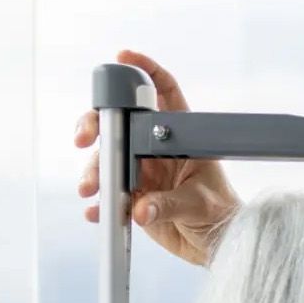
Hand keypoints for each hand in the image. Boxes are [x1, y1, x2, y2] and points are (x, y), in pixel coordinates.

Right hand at [74, 50, 239, 266]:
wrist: (214, 245)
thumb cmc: (219, 213)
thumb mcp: (200, 204)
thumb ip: (170, 205)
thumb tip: (140, 209)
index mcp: (179, 135)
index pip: (163, 91)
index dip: (144, 69)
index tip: (122, 57)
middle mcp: (155, 147)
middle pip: (119, 122)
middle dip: (96, 124)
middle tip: (84, 137)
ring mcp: (140, 170)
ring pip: (106, 159)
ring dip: (94, 172)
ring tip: (90, 189)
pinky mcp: (131, 197)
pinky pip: (108, 195)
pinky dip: (99, 203)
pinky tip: (95, 212)